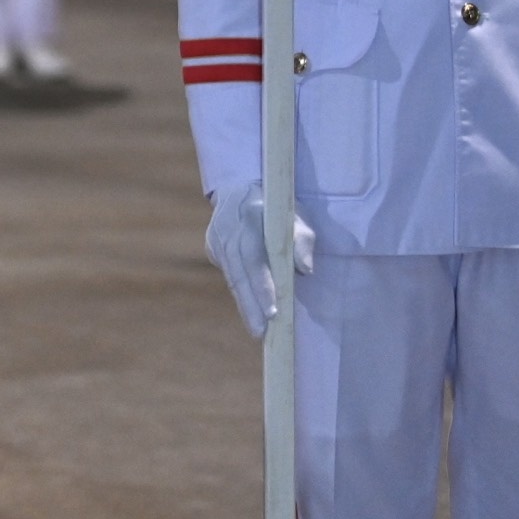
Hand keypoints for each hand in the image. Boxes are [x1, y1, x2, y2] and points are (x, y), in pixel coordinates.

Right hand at [206, 182, 314, 339]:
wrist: (239, 186)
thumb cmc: (276, 206)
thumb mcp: (295, 214)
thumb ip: (303, 240)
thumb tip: (306, 270)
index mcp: (249, 216)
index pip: (254, 257)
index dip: (262, 285)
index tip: (273, 311)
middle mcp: (228, 228)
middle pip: (239, 273)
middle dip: (250, 304)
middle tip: (261, 332)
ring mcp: (216, 238)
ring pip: (231, 276)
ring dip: (244, 304)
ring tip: (257, 330)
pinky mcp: (212, 246)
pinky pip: (228, 273)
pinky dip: (239, 292)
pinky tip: (250, 311)